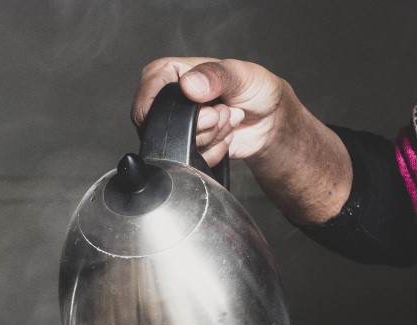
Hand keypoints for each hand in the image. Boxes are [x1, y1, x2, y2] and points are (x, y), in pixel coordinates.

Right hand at [131, 58, 291, 167]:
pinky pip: (188, 159)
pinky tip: (224, 134)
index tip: (192, 111)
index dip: (164, 107)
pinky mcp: (185, 147)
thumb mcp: (241, 75)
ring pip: (177, 144)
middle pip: (161, 124)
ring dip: (210, 136)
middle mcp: (169, 99)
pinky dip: (212, 151)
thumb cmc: (256, 88)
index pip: (147, 91)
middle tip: (221, 112)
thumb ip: (215, 76)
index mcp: (172, 73)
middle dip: (198, 124)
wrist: (269, 120)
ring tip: (227, 118)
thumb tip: (189, 85)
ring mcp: (176, 125)